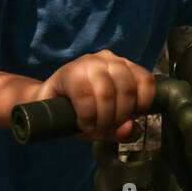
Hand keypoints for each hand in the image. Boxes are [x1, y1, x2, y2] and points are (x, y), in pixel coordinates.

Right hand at [34, 50, 156, 142]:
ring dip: (102, 119)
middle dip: (118, 117)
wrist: (46, 106)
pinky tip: (82, 123)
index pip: (146, 81)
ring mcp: (89, 62)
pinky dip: (87, 116)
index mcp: (124, 67)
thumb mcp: (108, 125)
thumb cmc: (80, 112)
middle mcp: (109, 59)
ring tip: (93, 127)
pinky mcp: (69, 70)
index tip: (128, 119)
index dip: (141, 105)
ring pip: (107, 92)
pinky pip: (85, 96)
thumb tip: (129, 128)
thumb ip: (124, 130)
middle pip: (127, 89)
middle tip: (106, 128)